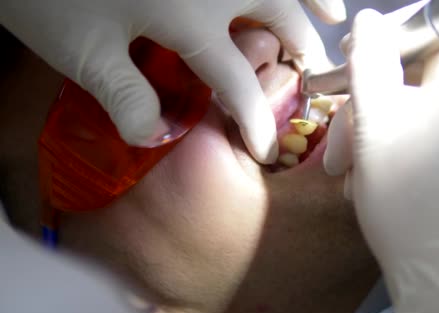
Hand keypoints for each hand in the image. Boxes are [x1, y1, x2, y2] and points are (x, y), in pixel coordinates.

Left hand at [0, 0, 344, 163]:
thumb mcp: (82, 54)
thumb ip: (126, 98)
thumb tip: (156, 136)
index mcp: (188, 18)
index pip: (239, 81)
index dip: (256, 120)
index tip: (265, 149)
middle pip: (278, 18)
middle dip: (300, 52)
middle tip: (310, 74)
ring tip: (334, 15)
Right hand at [324, 9, 438, 312]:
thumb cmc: (407, 192)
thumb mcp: (374, 118)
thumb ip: (369, 58)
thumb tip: (368, 20)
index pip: (429, 32)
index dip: (386, 45)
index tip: (349, 70)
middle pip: (424, 81)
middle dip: (373, 108)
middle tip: (340, 148)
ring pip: (432, 118)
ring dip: (387, 137)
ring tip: (356, 177)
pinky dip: (416, 155)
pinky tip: (390, 186)